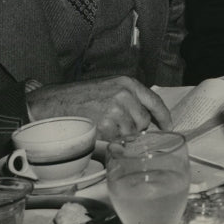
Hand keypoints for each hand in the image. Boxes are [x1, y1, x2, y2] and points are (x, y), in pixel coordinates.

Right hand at [26, 76, 171, 139]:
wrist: (55, 102)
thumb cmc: (81, 96)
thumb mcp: (109, 88)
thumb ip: (129, 98)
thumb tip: (145, 118)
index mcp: (128, 83)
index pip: (154, 100)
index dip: (163, 116)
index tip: (168, 126)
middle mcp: (125, 94)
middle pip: (144, 120)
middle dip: (135, 128)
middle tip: (117, 125)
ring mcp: (116, 109)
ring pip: (132, 132)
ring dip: (122, 135)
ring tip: (105, 126)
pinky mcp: (106, 123)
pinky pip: (118, 139)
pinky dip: (111, 140)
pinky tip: (99, 131)